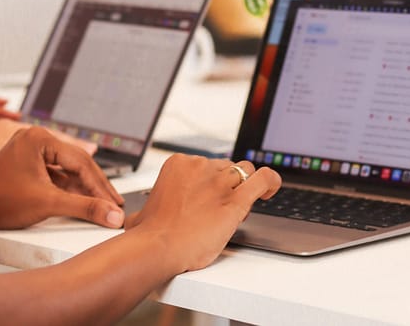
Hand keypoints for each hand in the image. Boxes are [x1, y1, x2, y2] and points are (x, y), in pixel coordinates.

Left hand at [0, 127, 124, 230]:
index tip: (113, 202)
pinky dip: (70, 187)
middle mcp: (36, 138)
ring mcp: (32, 150)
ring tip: (103, 203)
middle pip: (77, 164)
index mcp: (40, 138)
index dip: (100, 185)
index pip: (81, 162)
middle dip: (95, 186)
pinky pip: (57, 173)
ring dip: (84, 188)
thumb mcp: (48, 203)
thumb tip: (112, 215)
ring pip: (69, 169)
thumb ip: (85, 208)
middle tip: (113, 203)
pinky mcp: (30, 163)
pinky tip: (84, 199)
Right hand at [125, 154, 280, 272]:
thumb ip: (151, 207)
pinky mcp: (236, 199)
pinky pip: (263, 179)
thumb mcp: (146, 210)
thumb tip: (139, 219)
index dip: (213, 182)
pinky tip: (270, 189)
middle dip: (227, 186)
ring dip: (245, 186)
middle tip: (220, 208)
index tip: (209, 198)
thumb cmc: (152, 233)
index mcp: (180, 163)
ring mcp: (220, 181)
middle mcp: (202, 167)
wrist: (158, 247)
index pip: (209, 164)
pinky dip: (270, 181)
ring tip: (241, 204)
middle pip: (227, 168)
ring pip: (245, 171)